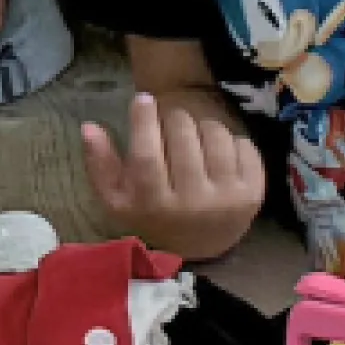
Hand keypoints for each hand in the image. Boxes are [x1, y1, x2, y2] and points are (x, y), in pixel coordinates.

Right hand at [79, 92, 266, 255]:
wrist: (199, 246)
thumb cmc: (151, 214)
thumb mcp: (117, 197)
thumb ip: (100, 163)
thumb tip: (89, 126)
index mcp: (155, 205)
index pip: (147, 156)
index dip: (143, 121)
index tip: (143, 98)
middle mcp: (194, 204)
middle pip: (183, 137)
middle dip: (174, 118)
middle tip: (170, 120)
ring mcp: (228, 199)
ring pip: (215, 134)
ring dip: (202, 124)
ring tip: (193, 134)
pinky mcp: (255, 193)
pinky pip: (243, 144)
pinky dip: (229, 138)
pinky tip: (216, 150)